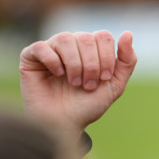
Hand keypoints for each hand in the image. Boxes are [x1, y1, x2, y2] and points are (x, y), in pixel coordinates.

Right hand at [19, 30, 136, 138]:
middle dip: (92, 64)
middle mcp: (72, 44)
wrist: (63, 125)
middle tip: (88, 85)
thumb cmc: (88, 105)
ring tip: (74, 83)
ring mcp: (51, 49)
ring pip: (66, 39)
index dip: (106, 57)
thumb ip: (127, 60)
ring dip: (75, 64)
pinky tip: (57, 74)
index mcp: (92, 48)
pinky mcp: (30, 58)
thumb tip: (128, 33)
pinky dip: (53, 61)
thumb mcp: (115, 85)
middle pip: (86, 37)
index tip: (104, 79)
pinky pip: (41, 47)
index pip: (103, 36)